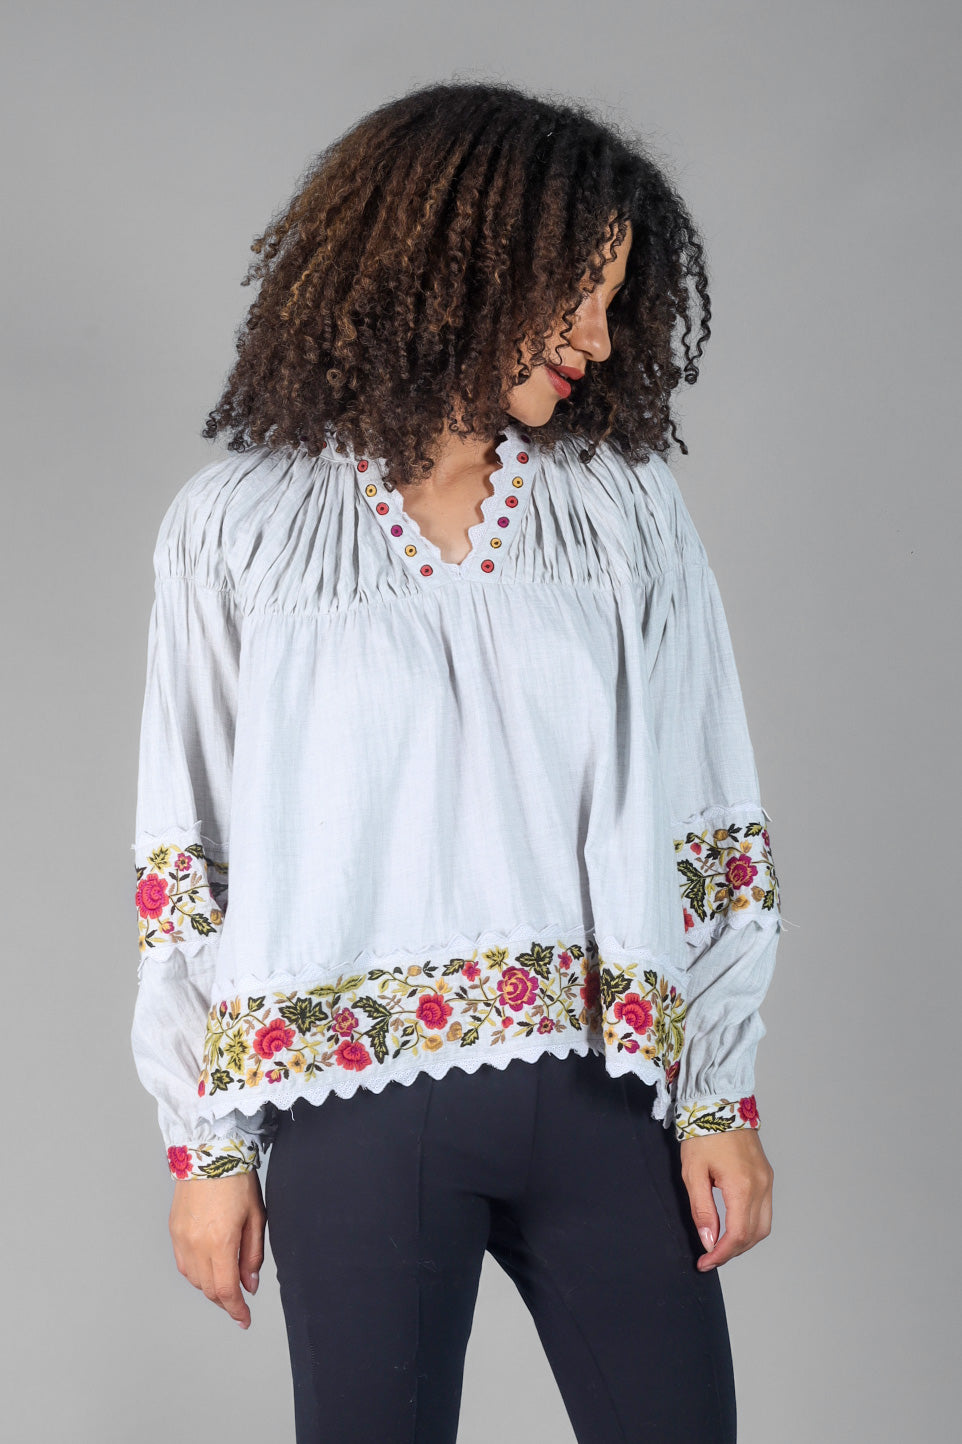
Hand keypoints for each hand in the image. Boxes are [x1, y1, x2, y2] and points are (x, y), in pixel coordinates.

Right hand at [169, 1170, 265, 1327]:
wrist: (209, 1152)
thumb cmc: (236, 1180)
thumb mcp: (256, 1217)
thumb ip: (252, 1255)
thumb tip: (250, 1285)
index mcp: (220, 1242)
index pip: (226, 1291)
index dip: (236, 1310)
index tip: (244, 1320)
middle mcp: (196, 1245)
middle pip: (209, 1289)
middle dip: (226, 1301)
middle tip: (239, 1302)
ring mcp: (181, 1239)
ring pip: (194, 1280)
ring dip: (210, 1287)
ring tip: (226, 1282)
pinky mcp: (174, 1231)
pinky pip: (183, 1265)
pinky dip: (196, 1273)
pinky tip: (209, 1267)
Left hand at [680, 1130, 773, 1270]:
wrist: (719, 1103)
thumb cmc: (703, 1134)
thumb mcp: (693, 1173)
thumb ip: (702, 1210)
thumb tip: (708, 1241)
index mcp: (742, 1186)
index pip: (737, 1236)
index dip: (721, 1255)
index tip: (704, 1263)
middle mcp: (761, 1186)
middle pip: (754, 1235)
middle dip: (732, 1251)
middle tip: (710, 1257)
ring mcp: (767, 1180)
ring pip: (763, 1226)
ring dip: (744, 1241)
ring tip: (721, 1245)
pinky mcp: (766, 1175)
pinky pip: (765, 1210)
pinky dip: (751, 1225)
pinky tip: (733, 1226)